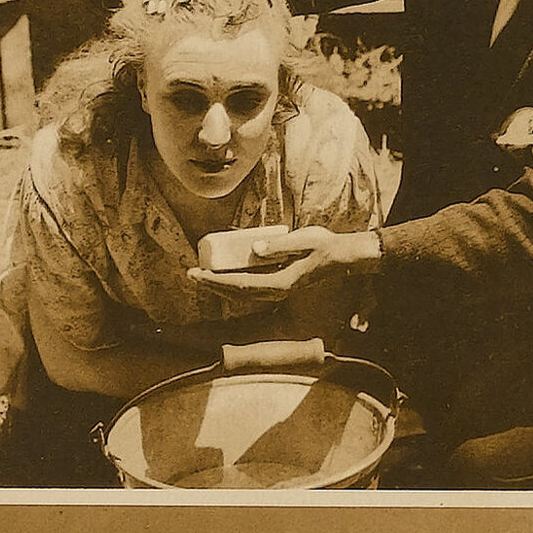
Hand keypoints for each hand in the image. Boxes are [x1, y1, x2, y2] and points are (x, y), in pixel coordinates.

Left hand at [187, 226, 381, 297]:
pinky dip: (232, 284)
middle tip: (191, 274)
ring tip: (201, 277)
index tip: (199, 274)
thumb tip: (253, 249)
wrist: (342, 257)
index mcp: (280, 283)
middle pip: (237, 293)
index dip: (217, 280)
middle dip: (212, 285)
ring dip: (220, 286)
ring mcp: (278, 290)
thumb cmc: (324, 246)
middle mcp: (276, 291)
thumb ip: (279, 245)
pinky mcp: (279, 285)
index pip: (240, 284)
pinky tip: (223, 277)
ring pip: (242, 293)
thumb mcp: (303, 239)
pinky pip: (249, 288)